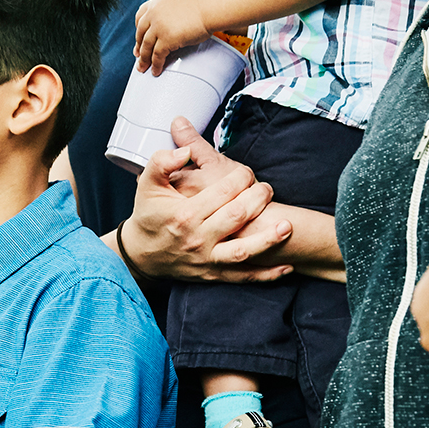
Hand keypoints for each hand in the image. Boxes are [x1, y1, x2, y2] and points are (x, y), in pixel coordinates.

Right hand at [118, 117, 293, 282]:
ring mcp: (207, 259)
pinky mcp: (213, 274)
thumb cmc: (148, 216)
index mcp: (185, 214)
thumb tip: (184, 150)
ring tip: (287, 226)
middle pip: (237, 216)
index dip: (241, 178)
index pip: (223, 191)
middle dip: (258, 198)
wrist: (141, 255)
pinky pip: (243, 277)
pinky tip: (287, 267)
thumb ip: (162, 162)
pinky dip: (267, 275)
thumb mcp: (147, 185)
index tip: (246, 173)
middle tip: (267, 188)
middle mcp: (198, 238)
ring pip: (243, 251)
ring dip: (268, 239)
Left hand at [133, 0, 209, 73]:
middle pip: (141, 34)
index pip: (140, 17)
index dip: (138, 29)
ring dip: (144, 60)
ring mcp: (159, 27)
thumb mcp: (178, 1)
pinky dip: (156, 65)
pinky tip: (155, 71)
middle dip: (139, 47)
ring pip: (146, 47)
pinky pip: (157, 56)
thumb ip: (169, 10)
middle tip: (139, 57)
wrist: (211, 6)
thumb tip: (170, 21)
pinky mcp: (167, 39)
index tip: (139, 38)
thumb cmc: (202, 4)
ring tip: (143, 68)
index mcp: (156, 3)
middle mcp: (153, 14)